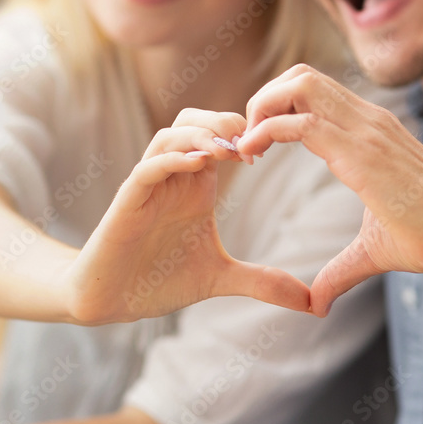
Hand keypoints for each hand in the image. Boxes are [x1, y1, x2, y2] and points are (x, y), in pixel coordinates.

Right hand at [63, 109, 309, 323]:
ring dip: (200, 134)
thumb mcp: (221, 278)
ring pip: (169, 136)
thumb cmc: (159, 280)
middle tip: (255, 136)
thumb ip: (263, 282)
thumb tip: (310, 303)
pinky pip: (147, 168)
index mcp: (195, 186)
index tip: (273, 149)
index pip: (218, 136)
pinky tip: (199, 164)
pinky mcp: (127, 202)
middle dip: (223, 120)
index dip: (246, 133)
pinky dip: (172, 160)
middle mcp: (172, 178)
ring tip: (231, 146)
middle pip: (193, 122)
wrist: (112, 301)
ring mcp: (148, 187)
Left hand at [237, 65, 422, 315]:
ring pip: (299, 85)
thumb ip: (340, 270)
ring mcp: (367, 131)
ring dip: (260, 108)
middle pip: (300, 75)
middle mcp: (368, 120)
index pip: (313, 90)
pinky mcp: (364, 154)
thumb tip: (317, 303)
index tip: (256, 147)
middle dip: (262, 99)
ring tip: (245, 147)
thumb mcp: (373, 250)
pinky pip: (302, 123)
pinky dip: (265, 129)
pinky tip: (251, 154)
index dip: (276, 108)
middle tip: (245, 141)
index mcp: (370, 131)